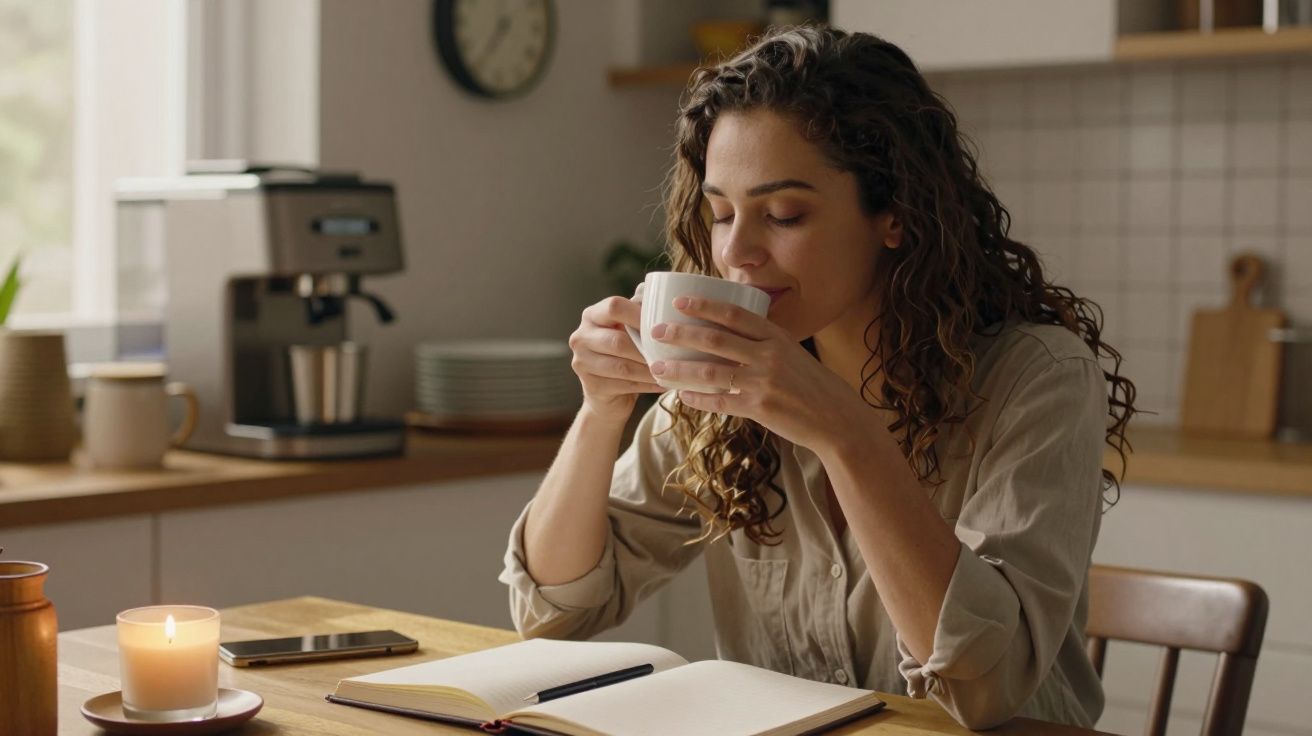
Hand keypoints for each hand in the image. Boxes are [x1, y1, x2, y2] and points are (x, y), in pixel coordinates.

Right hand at [568, 296, 664, 423]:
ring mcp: (582, 362)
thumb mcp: (630, 328)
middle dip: (647, 349)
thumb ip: (640, 309)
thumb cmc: (626, 352)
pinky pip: (624, 385)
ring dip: (650, 369)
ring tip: (671, 370)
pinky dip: (647, 385)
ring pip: (622, 366)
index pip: (614, 307)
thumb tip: (656, 291)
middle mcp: (581, 336)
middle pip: (618, 341)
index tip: (663, 324)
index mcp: (592, 315)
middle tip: (672, 352)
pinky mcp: (591, 386)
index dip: (639, 315)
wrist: (609, 392)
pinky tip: (662, 383)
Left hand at [647, 295, 868, 450]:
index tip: (678, 301)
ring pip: (710, 371)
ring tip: (657, 366)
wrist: (836, 419)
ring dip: (679, 368)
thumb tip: (727, 333)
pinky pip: (720, 401)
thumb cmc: (811, 385)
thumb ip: (763, 343)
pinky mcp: (760, 408)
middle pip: (715, 339)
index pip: (734, 314)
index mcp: (777, 337)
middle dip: (681, 333)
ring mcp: (764, 382)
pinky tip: (682, 395)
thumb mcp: (792, 354)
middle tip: (656, 331)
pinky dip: (698, 397)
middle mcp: (769, 355)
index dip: (704, 305)